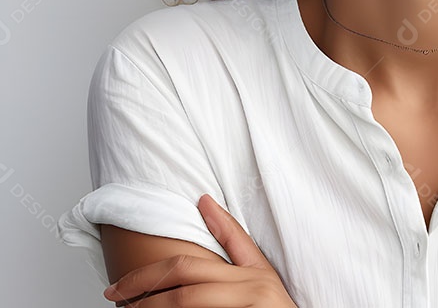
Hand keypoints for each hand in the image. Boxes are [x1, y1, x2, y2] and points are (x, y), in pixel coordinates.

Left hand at [102, 193, 297, 306]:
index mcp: (253, 272)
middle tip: (115, 294)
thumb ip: (234, 240)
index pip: (198, 261)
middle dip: (144, 288)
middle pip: (185, 284)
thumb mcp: (261, 273)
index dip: (154, 268)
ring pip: (188, 302)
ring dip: (153, 307)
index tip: (121, 279)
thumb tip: (204, 200)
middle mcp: (252, 289)